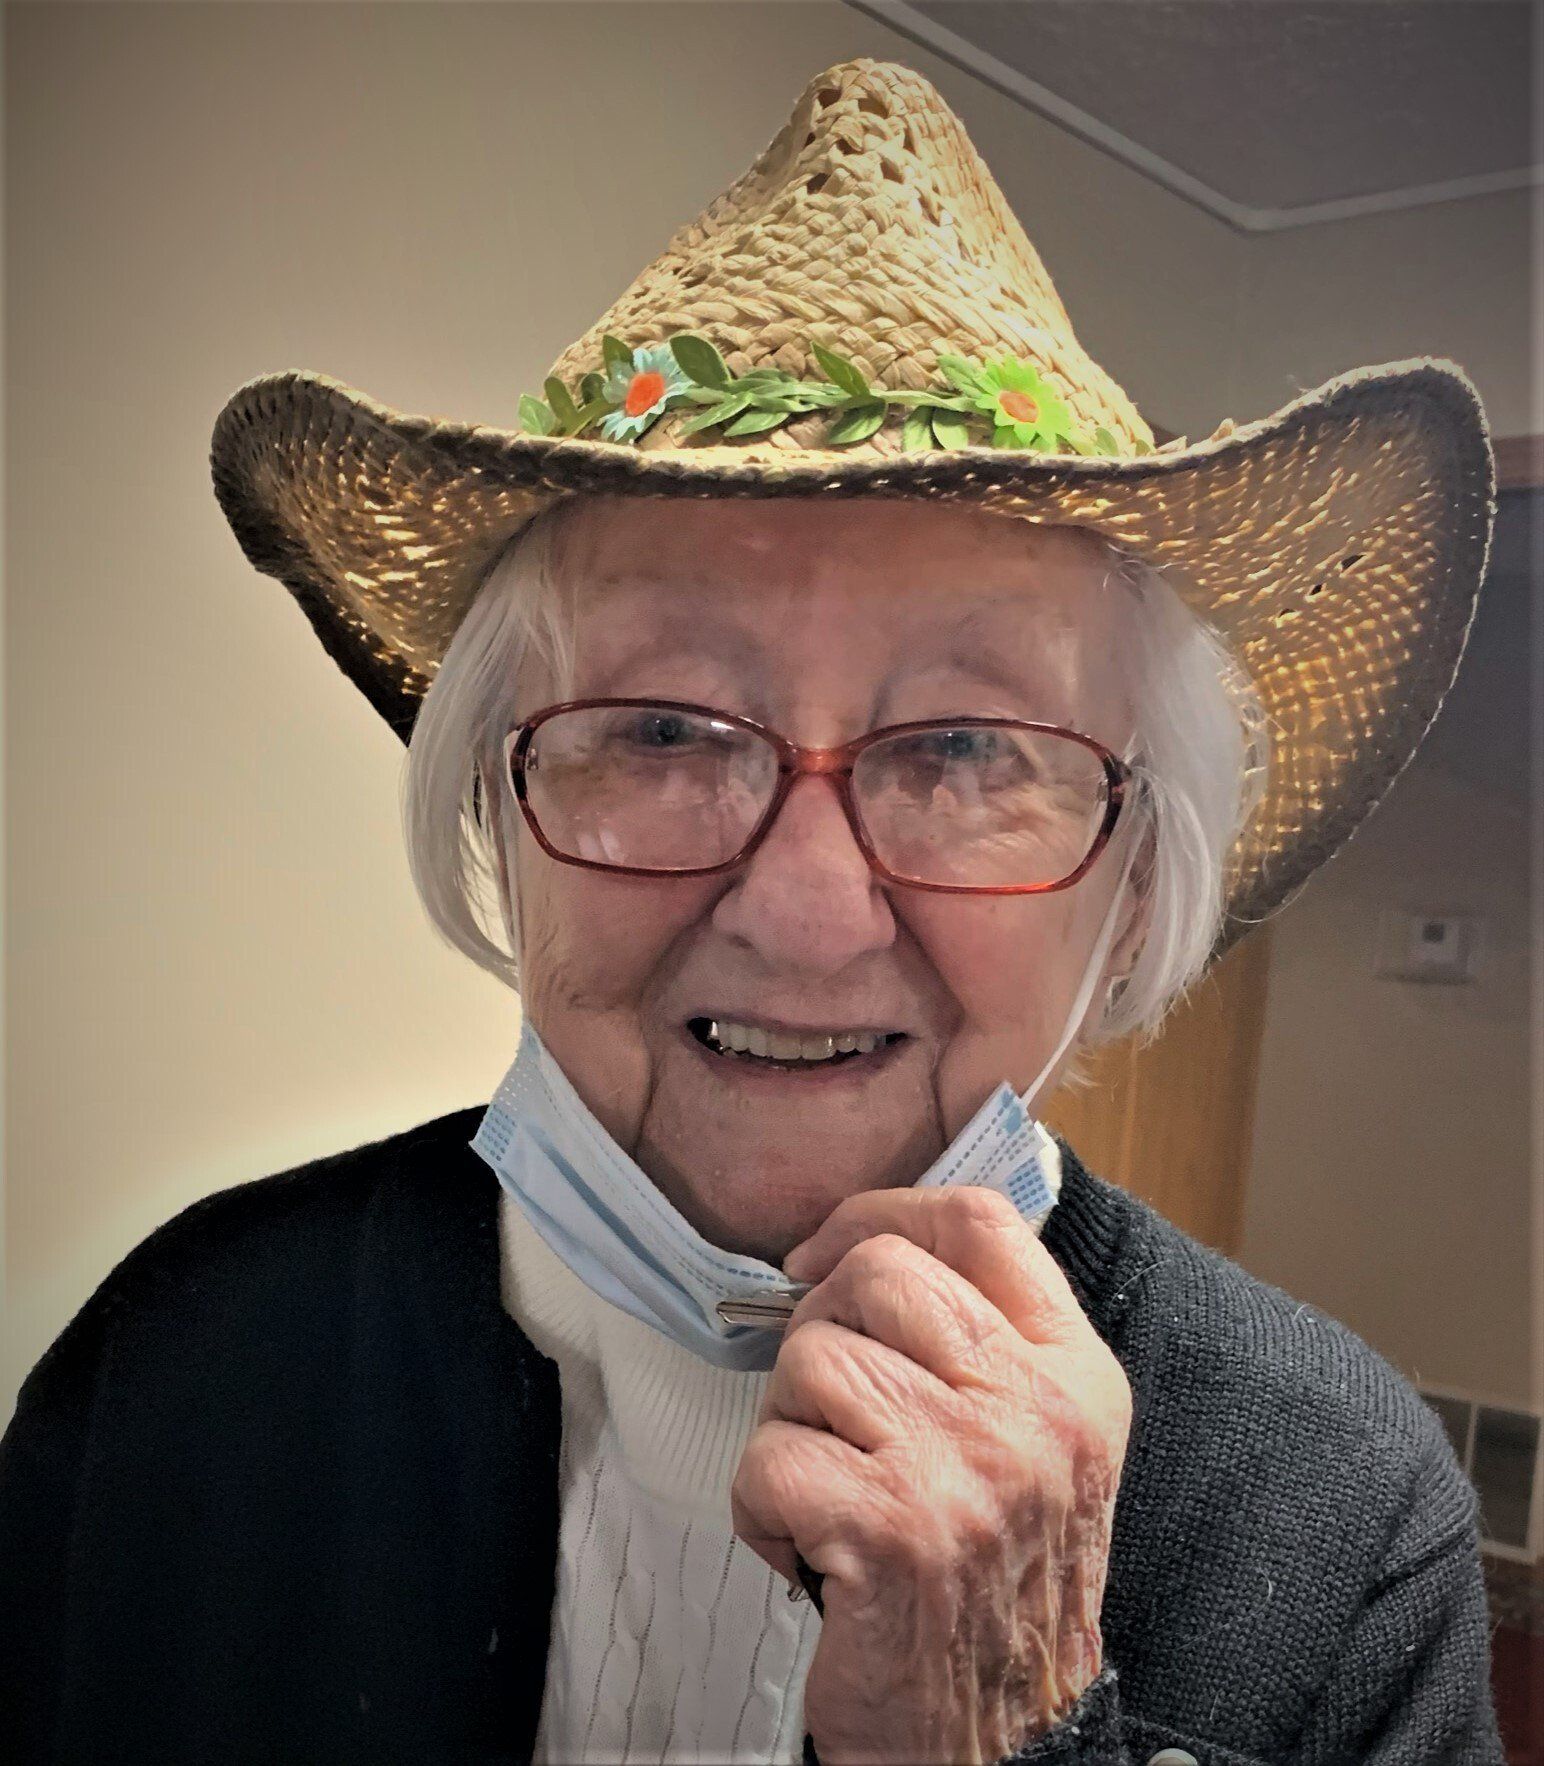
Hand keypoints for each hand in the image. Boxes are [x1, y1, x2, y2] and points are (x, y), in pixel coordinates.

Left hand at [729, 1186, 1131, 1764]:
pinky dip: (761, 1509)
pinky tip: (811, 1552)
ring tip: (833, 1495)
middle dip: (821, 1330)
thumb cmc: (993, 1587)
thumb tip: (860, 1248)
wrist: (1005, 1747)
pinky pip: (769, 1458)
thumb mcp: (1032, 1444)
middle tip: (829, 1408)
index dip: (885, 1210)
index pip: (982, 1222)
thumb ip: (979, 1341)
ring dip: (791, 1429)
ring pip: (811, 1360)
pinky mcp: (894, 1528)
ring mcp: (967, 1465)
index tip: (827, 1248)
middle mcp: (1033, 1411)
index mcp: (1073, 1376)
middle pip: (879, 1273)